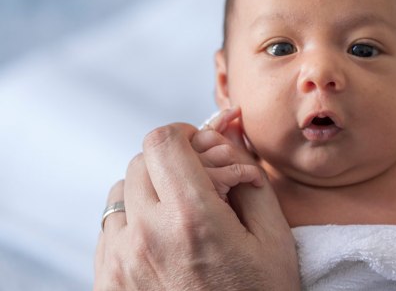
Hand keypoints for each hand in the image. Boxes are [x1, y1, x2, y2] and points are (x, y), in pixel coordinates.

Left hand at [94, 122, 299, 289]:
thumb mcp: (274, 237)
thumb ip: (249, 178)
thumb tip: (230, 133)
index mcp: (192, 219)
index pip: (162, 142)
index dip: (184, 134)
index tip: (201, 146)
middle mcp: (146, 236)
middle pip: (139, 162)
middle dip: (172, 162)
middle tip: (200, 183)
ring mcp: (119, 263)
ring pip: (119, 193)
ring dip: (149, 191)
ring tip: (181, 215)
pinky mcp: (106, 283)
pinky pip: (109, 230)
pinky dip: (133, 223)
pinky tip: (163, 242)